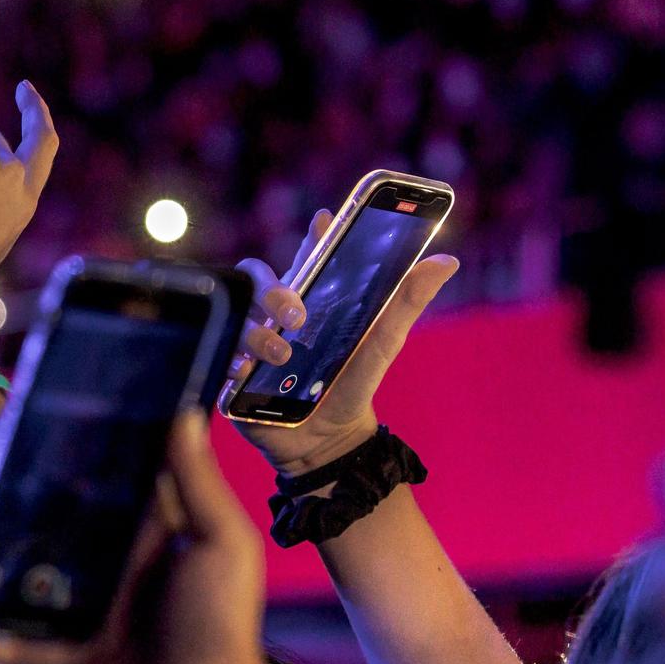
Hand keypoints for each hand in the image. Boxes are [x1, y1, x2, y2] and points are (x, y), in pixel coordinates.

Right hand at [0, 413, 270, 663]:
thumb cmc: (221, 622)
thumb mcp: (222, 544)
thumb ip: (200, 485)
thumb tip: (183, 413)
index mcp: (161, 537)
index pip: (127, 486)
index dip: (101, 454)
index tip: (62, 413)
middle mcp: (125, 568)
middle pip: (77, 527)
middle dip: (44, 503)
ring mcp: (96, 611)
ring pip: (46, 578)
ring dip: (13, 563)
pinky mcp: (75, 652)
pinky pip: (31, 641)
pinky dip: (3, 635)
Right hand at [231, 208, 458, 477]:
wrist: (326, 443)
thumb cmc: (351, 386)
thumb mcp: (382, 344)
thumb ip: (406, 302)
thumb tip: (447, 260)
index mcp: (307, 300)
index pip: (305, 257)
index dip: (312, 237)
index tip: (325, 220)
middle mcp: (272, 315)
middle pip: (255, 280)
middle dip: (272, 290)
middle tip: (297, 314)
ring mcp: (249, 342)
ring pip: (235, 318)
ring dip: (258, 333)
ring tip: (285, 356)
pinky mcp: (231, 374)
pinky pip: (217, 356)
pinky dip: (231, 362)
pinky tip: (245, 372)